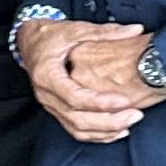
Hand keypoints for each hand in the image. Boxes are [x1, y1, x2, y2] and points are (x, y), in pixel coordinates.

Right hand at [25, 19, 156, 142]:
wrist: (30, 41)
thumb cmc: (50, 35)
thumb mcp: (76, 29)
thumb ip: (106, 32)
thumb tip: (136, 30)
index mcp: (47, 75)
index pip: (75, 97)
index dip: (100, 102)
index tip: (124, 100)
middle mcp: (46, 95)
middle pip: (77, 119)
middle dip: (108, 121)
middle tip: (135, 115)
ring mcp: (50, 105)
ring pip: (76, 129)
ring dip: (104, 131)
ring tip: (129, 123)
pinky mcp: (56, 110)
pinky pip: (75, 129)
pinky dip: (96, 135)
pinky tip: (116, 131)